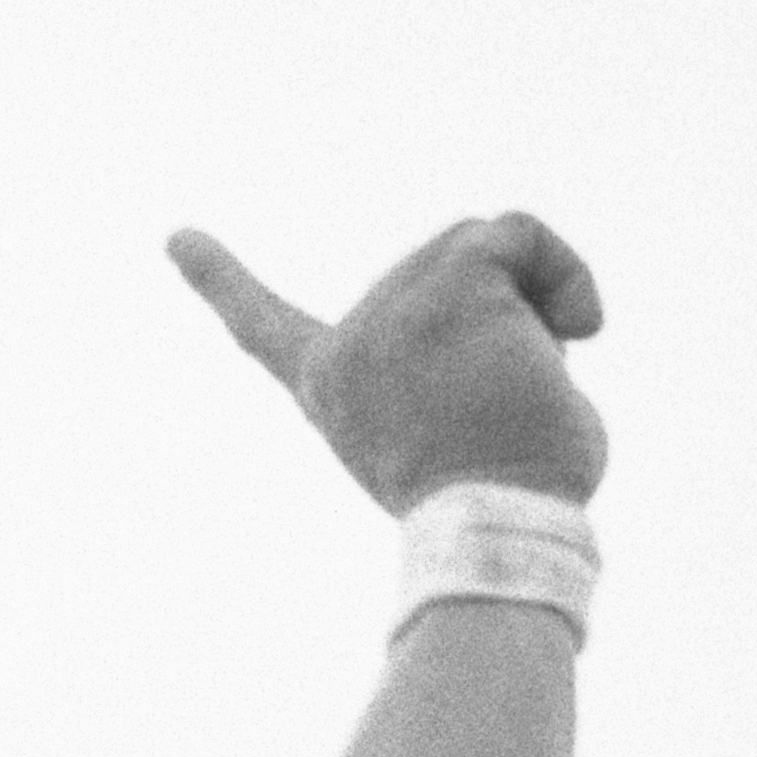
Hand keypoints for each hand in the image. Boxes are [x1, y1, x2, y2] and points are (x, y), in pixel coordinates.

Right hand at [169, 215, 605, 514]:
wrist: (497, 521)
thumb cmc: (502, 502)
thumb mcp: (460, 435)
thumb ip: (461, 371)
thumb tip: (544, 326)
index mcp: (330, 392)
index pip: (264, 329)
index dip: (219, 282)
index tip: (177, 237)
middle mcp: (347, 348)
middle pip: (436, 271)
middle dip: (497, 311)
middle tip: (516, 394)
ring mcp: (393, 308)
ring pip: (484, 245)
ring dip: (539, 294)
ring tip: (548, 365)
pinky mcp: (452, 283)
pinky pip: (518, 234)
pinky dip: (564, 271)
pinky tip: (580, 330)